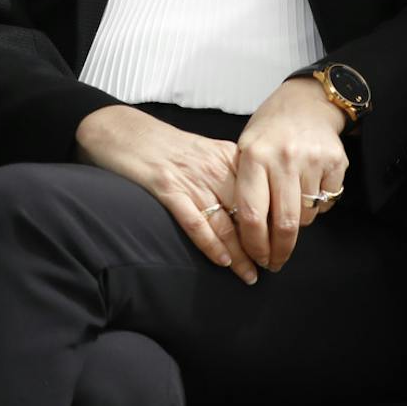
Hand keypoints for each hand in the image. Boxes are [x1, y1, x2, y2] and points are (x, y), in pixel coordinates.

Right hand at [76, 105, 257, 283]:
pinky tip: (223, 261)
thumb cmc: (165, 146)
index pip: (261, 193)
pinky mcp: (166, 189)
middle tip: (273, 265)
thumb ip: (229, 173)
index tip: (283, 243)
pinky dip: (210, 244)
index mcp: (226, 157)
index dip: (273, 221)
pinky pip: (194, 222)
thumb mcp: (205, 151)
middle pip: (247, 211)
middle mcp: (213, 167)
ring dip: (240, 253)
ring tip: (251, 274)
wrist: (124, 131)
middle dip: (262, 242)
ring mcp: (190, 179)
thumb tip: (256, 202)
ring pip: (224, 222)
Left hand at [233, 77, 349, 271]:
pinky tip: (310, 190)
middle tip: (275, 262)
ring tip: (290, 212)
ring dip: (298, 224)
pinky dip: (319, 206)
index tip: (257, 258)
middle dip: (279, 250)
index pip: (252, 214)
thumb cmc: (270, 131)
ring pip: (307, 216)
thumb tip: (248, 236)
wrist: (306, 102)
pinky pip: (327, 203)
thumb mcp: (246, 150)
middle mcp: (284, 158)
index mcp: (254, 156)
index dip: (254, 244)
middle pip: (284, 223)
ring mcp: (312, 159)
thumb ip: (246, 187)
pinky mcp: (336, 162)